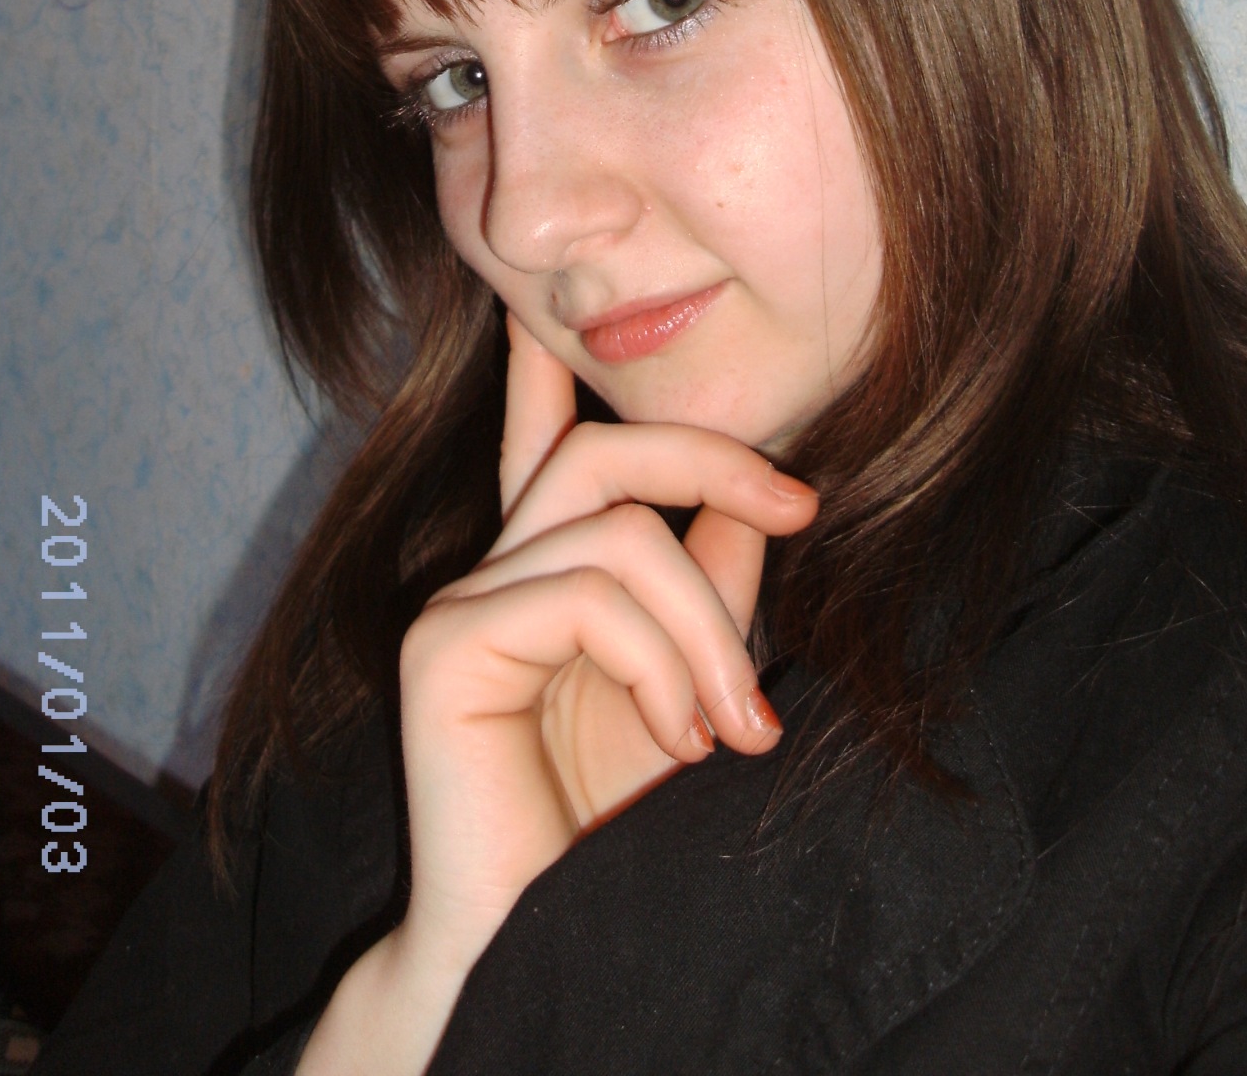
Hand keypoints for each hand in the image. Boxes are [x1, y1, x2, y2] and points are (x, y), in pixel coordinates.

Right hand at [400, 310, 818, 959]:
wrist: (543, 944)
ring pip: (619, 531)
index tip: (534, 301)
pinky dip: (661, 662)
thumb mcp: (691, 683)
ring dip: (708, 630)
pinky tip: (680, 736)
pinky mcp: (447, 643)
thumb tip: (750, 502)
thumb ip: (711, 589)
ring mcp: (462, 601)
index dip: (540, 369)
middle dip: (708, 457)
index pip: (544, 445)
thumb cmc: (612, 823)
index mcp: (544, 576)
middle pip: (600, 453)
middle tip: (799, 509)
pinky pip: (588, 593)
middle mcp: (494, 572)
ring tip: (737, 729)